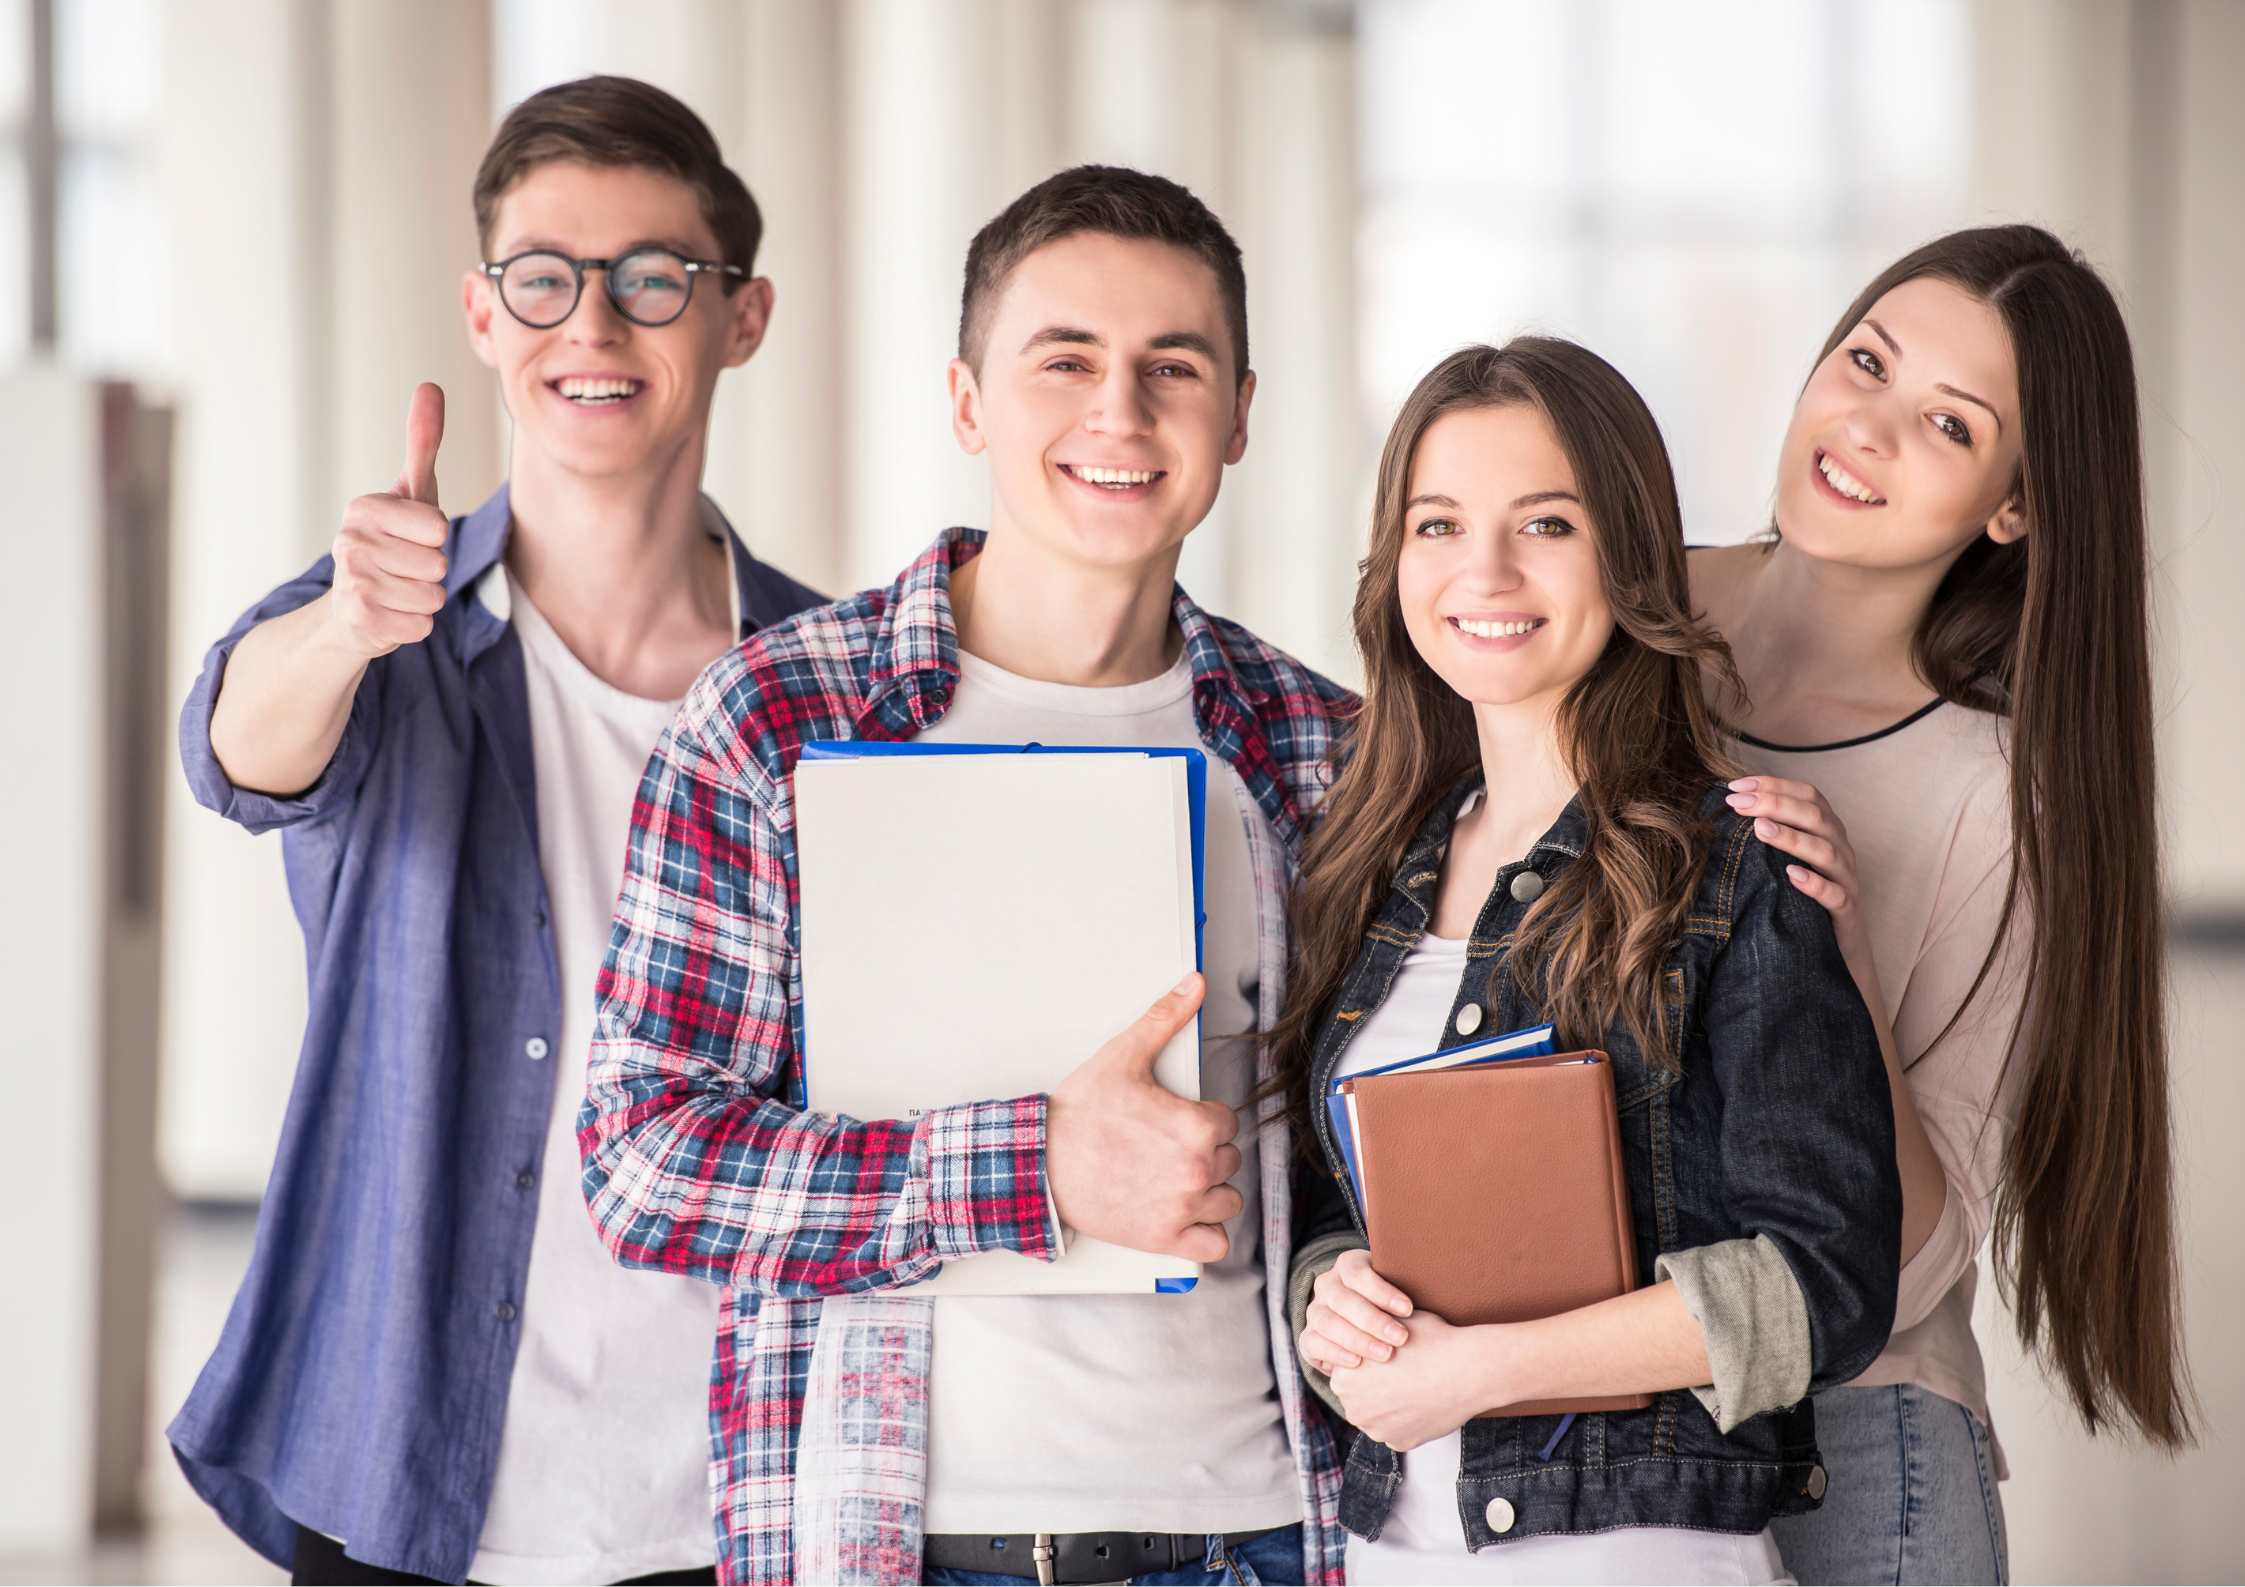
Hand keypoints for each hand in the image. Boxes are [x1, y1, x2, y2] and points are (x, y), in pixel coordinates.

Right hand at [325, 382, 451, 658]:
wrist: (351, 608)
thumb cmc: (392, 544)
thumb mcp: (411, 493)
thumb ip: (422, 443)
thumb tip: (429, 386)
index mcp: (363, 508)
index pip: (436, 526)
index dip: (434, 537)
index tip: (410, 537)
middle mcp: (348, 541)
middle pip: (438, 563)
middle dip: (431, 572)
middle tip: (403, 569)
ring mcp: (349, 581)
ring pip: (432, 595)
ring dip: (423, 599)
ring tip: (397, 591)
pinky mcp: (358, 619)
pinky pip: (423, 624)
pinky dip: (415, 624)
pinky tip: (391, 614)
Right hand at [1047, 974, 1242, 1262]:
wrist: (1038, 1162)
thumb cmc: (1077, 1114)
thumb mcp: (1122, 1056)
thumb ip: (1165, 1018)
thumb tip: (1194, 985)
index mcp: (1196, 1126)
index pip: (1226, 1122)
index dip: (1202, 1118)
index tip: (1174, 1121)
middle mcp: (1196, 1170)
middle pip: (1229, 1160)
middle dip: (1205, 1152)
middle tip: (1167, 1147)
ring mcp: (1182, 1208)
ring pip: (1227, 1200)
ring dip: (1209, 1191)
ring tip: (1176, 1178)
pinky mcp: (1164, 1238)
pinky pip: (1214, 1243)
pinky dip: (1205, 1232)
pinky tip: (1184, 1213)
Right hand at [1299, 1248, 1412, 1371]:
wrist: (1372, 1335)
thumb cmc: (1397, 1311)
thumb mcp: (1403, 1293)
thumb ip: (1411, 1287)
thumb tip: (1435, 1284)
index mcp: (1348, 1265)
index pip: (1357, 1274)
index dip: (1381, 1291)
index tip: (1408, 1309)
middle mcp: (1327, 1285)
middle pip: (1343, 1299)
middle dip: (1373, 1320)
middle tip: (1400, 1337)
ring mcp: (1315, 1312)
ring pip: (1328, 1322)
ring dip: (1358, 1339)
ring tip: (1385, 1354)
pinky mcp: (1308, 1338)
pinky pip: (1314, 1343)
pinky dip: (1335, 1353)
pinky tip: (1357, 1363)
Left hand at [1328, 1309, 1495, 1450]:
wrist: (1466, 1369)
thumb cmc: (1429, 1340)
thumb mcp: (1389, 1324)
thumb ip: (1365, 1332)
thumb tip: (1357, 1325)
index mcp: (1343, 1378)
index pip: (1347, 1372)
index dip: (1367, 1363)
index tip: (1386, 1357)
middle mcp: (1353, 1408)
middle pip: (1359, 1397)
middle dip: (1373, 1387)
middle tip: (1400, 1373)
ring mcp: (1377, 1430)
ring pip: (1377, 1417)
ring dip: (1389, 1406)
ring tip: (1413, 1388)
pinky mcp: (1400, 1443)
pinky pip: (1397, 1432)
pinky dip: (1407, 1421)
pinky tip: (1422, 1404)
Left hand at [1727, 776, 1880, 1004]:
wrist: (1838, 949)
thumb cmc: (1803, 896)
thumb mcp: (1786, 860)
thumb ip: (1768, 833)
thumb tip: (1724, 808)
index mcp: (1827, 830)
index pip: (1807, 794)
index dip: (1774, 784)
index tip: (1735, 785)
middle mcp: (1840, 848)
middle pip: (1814, 816)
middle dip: (1775, 804)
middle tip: (1738, 804)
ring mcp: (1846, 879)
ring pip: (1826, 851)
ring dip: (1792, 838)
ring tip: (1760, 830)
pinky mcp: (1846, 911)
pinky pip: (1836, 895)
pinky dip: (1815, 883)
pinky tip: (1791, 876)